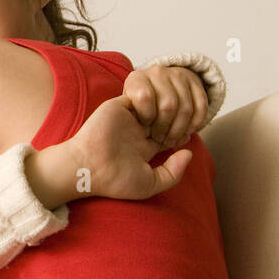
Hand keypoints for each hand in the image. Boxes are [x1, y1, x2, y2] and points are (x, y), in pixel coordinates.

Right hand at [66, 95, 193, 200]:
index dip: (181, 133)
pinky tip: (147, 119)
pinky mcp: (118, 106)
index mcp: (144, 147)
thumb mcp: (151, 184)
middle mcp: (137, 130)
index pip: (170, 132)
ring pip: (156, 103)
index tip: (185, 138)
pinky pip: (141, 94)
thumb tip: (189, 152)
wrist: (88, 168)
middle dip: (176, 121)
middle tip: (176, 129)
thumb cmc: (115, 181)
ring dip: (164, 110)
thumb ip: (174, 172)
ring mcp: (128, 117)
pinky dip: (149, 103)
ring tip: (161, 124)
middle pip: (167, 116)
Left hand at [123, 65, 206, 148]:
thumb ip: (131, 116)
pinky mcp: (195, 82)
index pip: (144, 97)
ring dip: (180, 129)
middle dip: (165, 128)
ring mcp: (178, 76)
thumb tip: (139, 134)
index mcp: (137, 79)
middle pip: (168, 105)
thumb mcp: (129, 107)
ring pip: (186, 108)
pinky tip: (188, 132)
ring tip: (172, 140)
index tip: (145, 128)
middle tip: (161, 140)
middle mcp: (157, 73)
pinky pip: (201, 106)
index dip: (146, 117)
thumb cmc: (140, 103)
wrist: (159, 83)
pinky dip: (196, 123)